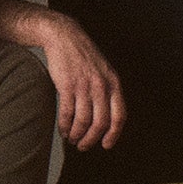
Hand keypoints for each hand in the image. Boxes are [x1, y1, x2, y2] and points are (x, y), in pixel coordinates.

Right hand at [35, 10, 125, 150]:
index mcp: (113, 83)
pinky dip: (65, 126)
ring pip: (83, 121)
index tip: (106, 145)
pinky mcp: (67, 85)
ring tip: (71, 139)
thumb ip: (107, 91)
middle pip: (100, 123)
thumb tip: (106, 117)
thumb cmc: (83, 56)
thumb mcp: (103, 71)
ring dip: (76, 134)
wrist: (64, 37)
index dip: (113, 134)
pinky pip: (67, 113)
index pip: (119, 115)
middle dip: (91, 139)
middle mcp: (101, 86)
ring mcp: (84, 86)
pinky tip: (63, 130)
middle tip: (83, 146)